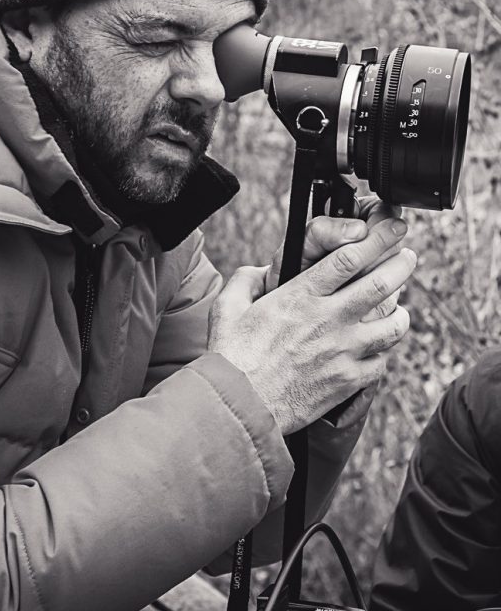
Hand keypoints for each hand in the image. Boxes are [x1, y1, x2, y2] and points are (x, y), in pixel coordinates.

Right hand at [208, 217, 415, 433]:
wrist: (241, 404)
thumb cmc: (232, 356)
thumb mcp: (227, 307)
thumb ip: (245, 281)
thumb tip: (257, 271)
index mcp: (301, 296)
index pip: (349, 258)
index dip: (378, 239)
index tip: (393, 230)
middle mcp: (328, 319)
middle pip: (381, 284)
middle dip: (401, 265)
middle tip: (407, 256)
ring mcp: (343, 351)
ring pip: (391, 325)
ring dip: (400, 312)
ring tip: (399, 306)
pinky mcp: (348, 380)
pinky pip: (382, 362)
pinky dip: (384, 352)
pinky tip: (378, 347)